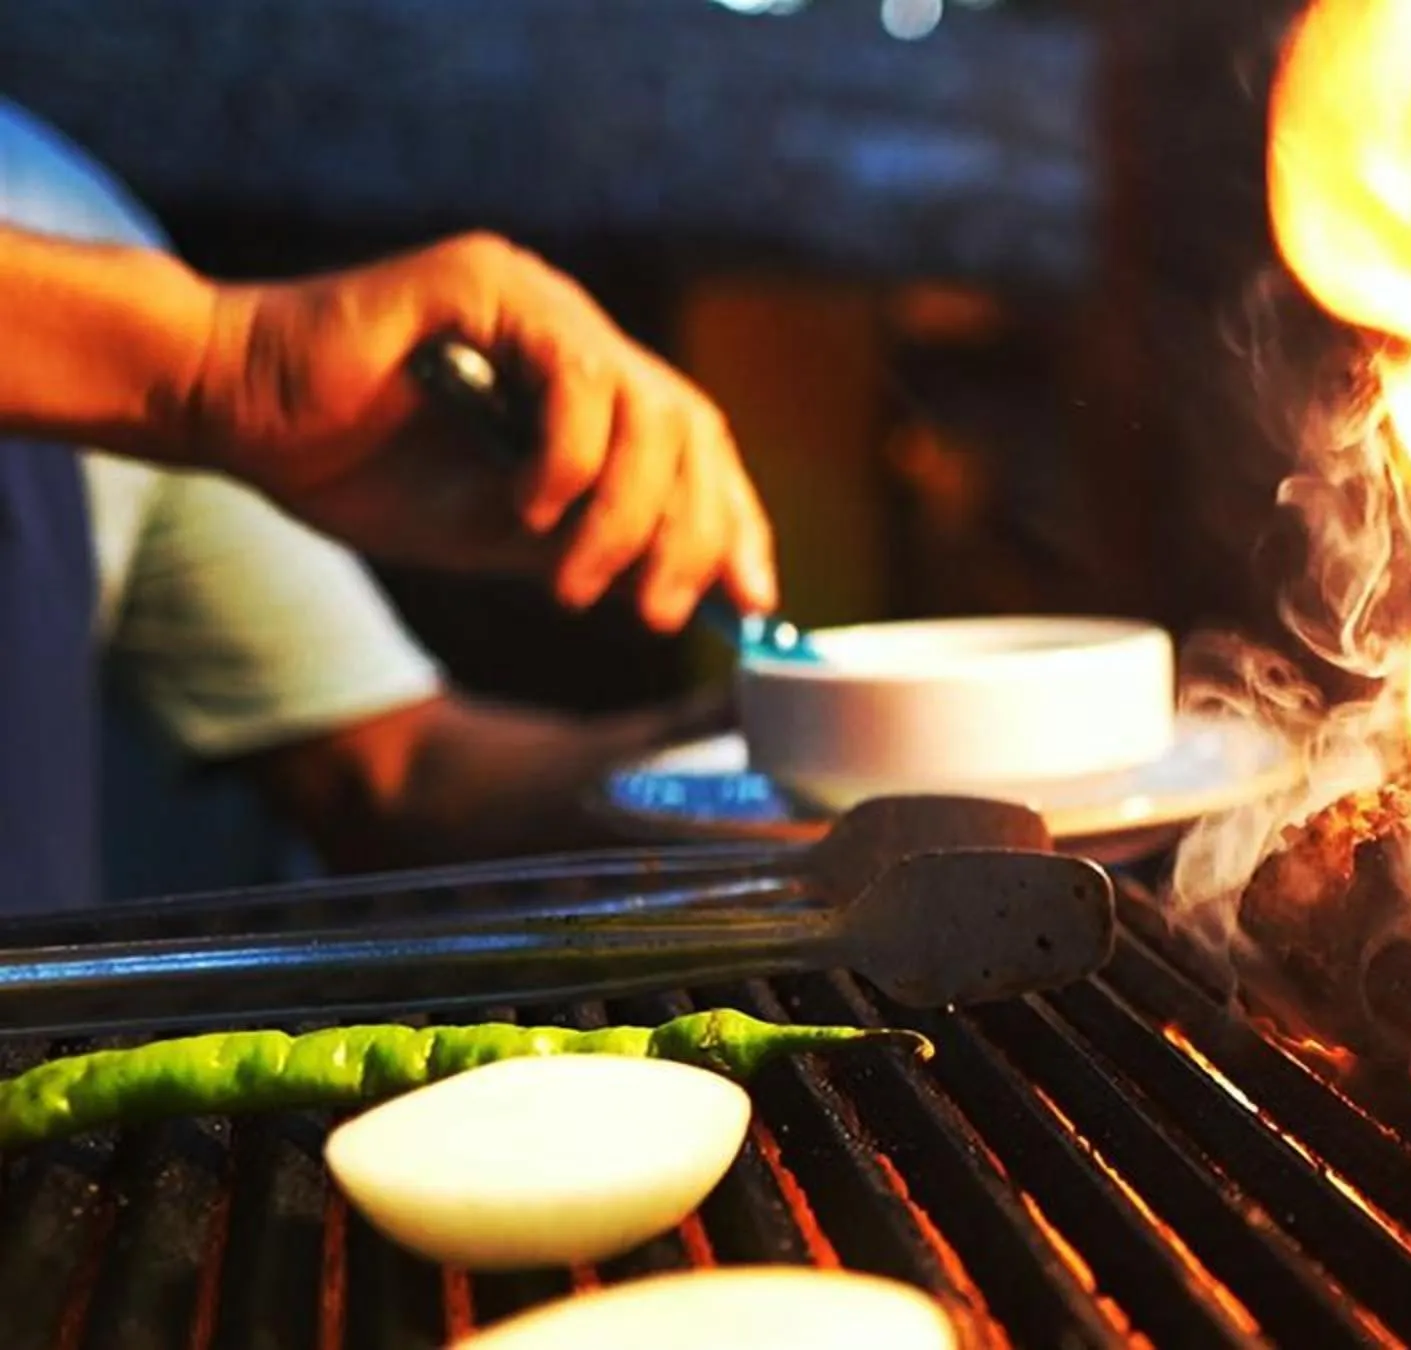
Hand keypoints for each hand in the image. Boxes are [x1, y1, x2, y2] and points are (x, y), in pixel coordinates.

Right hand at [183, 232, 776, 629]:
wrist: (233, 412)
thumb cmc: (356, 468)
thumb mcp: (506, 532)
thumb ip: (598, 541)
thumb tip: (703, 591)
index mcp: (586, 381)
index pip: (698, 444)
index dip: (735, 522)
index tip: (752, 603)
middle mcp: (574, 330)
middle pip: (690, 427)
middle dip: (691, 533)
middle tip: (655, 612)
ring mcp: (534, 299)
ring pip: (646, 407)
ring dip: (625, 514)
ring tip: (577, 586)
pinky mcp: (484, 284)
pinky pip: (573, 372)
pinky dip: (569, 458)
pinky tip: (528, 514)